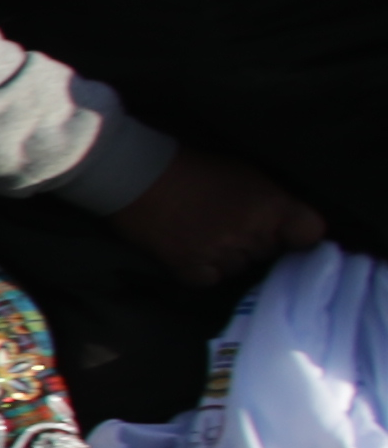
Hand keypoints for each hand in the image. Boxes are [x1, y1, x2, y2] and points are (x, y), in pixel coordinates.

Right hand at [112, 147, 330, 287]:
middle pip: (269, 252)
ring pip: (239, 269)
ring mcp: (219, 252)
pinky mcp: (189, 266)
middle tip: (232, 225)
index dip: (299, 234)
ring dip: (228, 258)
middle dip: (256, 242)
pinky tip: (192, 252)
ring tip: (207, 237)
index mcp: (269, 204)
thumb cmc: (193, 167)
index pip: (310, 232)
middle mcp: (249, 232)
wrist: (138, 174)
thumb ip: (270, 202)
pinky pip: (209, 280)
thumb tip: (284, 227)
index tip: (289, 234)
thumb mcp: (244, 174)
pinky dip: (203, 270)